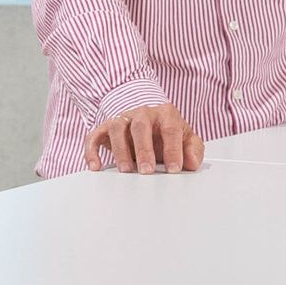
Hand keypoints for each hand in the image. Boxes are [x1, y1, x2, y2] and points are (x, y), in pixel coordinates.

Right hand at [84, 103, 203, 174]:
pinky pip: (94, 136)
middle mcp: (142, 113)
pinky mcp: (104, 128)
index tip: (174, 169)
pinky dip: (92, 151)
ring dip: (120, 150)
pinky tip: (96, 166)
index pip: (170, 129)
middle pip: (140, 126)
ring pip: (117, 128)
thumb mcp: (185, 137)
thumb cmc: (164, 129)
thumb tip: (193, 162)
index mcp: (165, 114)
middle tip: (147, 171)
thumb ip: (193, 149)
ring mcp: (122, 119)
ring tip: (126, 170)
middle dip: (143, 149)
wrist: (145, 115)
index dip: (173, 149)